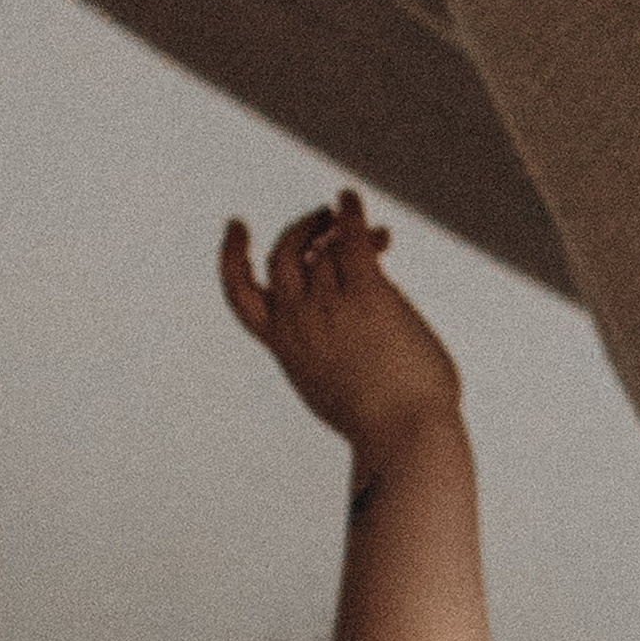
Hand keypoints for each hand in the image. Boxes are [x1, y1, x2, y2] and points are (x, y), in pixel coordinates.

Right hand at [220, 190, 463, 468]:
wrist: (406, 441)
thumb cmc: (389, 430)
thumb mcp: (344, 393)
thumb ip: (337, 357)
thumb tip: (360, 327)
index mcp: (286, 350)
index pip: (243, 297)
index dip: (233, 258)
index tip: (238, 226)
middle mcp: (300, 323)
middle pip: (283, 256)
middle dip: (298, 231)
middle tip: (322, 221)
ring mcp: (331, 307)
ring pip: (322, 246)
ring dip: (337, 226)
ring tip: (361, 226)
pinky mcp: (367, 294)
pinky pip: (351, 237)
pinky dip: (350, 212)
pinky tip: (352, 199)